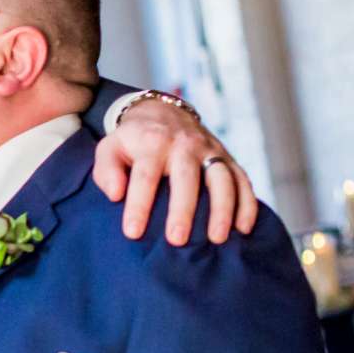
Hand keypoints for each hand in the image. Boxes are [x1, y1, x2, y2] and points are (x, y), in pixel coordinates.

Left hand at [94, 98, 259, 245]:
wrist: (162, 112)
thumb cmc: (132, 141)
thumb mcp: (110, 148)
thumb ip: (106, 170)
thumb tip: (115, 194)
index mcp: (152, 143)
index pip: (145, 176)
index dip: (139, 205)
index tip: (133, 233)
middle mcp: (184, 145)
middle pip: (186, 177)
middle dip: (183, 209)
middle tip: (177, 240)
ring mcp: (209, 151)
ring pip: (221, 178)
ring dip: (222, 209)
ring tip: (217, 238)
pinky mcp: (227, 158)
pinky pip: (242, 180)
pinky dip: (247, 204)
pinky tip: (244, 229)